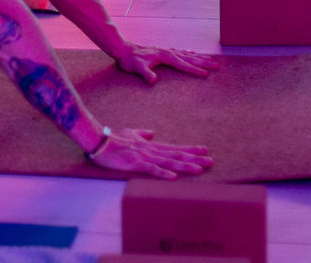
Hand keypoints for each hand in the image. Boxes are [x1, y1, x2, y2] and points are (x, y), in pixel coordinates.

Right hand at [87, 127, 211, 178]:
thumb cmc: (115, 139)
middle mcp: (151, 150)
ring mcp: (144, 157)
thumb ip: (143, 134)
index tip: (204, 150)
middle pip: (176, 154)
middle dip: (193, 158)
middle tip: (210, 160)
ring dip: (184, 165)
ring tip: (199, 169)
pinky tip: (173, 177)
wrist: (100, 142)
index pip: (174, 147)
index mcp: (151, 145)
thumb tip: (152, 133)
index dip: (189, 149)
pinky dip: (163, 173)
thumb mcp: (131, 134)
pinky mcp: (135, 164)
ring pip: (168, 161)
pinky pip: (151, 169)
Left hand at [117, 44, 218, 83]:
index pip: (183, 64)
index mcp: (164, 56)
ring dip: (199, 57)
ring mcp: (165, 51)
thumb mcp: (136, 68)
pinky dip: (189, 54)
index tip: (206, 74)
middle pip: (189, 58)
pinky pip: (180, 52)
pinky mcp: (163, 52)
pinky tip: (192, 54)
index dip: (194, 70)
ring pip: (186, 54)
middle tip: (217, 66)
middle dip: (203, 62)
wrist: (123, 49)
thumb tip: (153, 81)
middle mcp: (167, 52)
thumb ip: (145, 73)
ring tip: (210, 59)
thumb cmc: (129, 60)